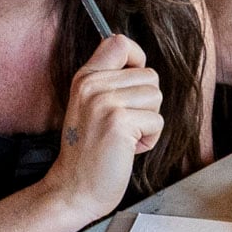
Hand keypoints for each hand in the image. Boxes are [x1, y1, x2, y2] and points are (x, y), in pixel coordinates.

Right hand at [42, 32, 163, 223]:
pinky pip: (157, 121)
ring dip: (149, 122)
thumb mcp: (89, 106)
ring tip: (125, 137)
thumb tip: (138, 63)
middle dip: (146, 103)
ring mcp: (104, 102)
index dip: (137, 59)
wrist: (74, 189)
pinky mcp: (119, 122)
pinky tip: (128, 149)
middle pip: (149, 74)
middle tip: (124, 125)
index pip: (118, 42)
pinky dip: (149, 139)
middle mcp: (92, 85)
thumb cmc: (89, 152)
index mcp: (85, 77)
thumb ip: (108, 82)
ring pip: (156, 96)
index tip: (132, 83)